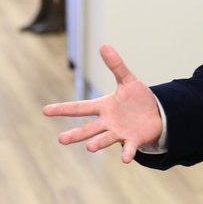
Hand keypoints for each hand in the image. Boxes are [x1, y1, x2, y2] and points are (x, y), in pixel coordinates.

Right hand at [42, 44, 162, 162]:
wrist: (156, 114)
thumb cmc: (138, 98)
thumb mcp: (128, 79)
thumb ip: (116, 65)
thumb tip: (104, 45)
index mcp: (104, 107)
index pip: (80, 107)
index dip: (63, 108)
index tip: (45, 110)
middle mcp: (108, 122)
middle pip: (88, 128)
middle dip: (75, 134)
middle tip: (61, 139)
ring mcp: (119, 132)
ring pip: (105, 138)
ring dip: (97, 143)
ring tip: (89, 147)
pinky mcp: (133, 140)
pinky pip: (128, 147)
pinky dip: (126, 152)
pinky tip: (125, 159)